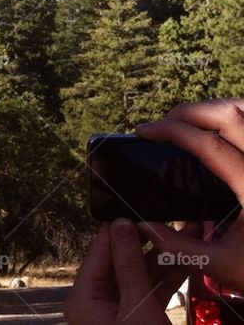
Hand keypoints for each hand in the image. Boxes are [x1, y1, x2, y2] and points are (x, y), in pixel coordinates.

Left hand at [64, 219, 189, 323]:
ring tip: (182, 239)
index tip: (139, 208)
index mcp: (83, 298)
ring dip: (161, 261)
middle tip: (168, 223)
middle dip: (147, 245)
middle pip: (119, 262)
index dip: (119, 229)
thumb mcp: (138, 308)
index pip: (99, 252)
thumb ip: (130, 266)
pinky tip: (184, 263)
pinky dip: (165, 281)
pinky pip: (147, 292)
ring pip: (137, 277)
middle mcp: (95, 300)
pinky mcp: (135, 319)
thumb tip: (122, 223)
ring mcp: (115, 310)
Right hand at [136, 98, 243, 290]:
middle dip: (188, 112)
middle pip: (227, 115)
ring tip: (187, 123)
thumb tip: (142, 226)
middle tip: (162, 124)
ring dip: (212, 109)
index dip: (171, 130)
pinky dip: (232, 117)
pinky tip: (216, 131)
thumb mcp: (226, 266)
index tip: (144, 132)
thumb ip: (181, 250)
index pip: (207, 143)